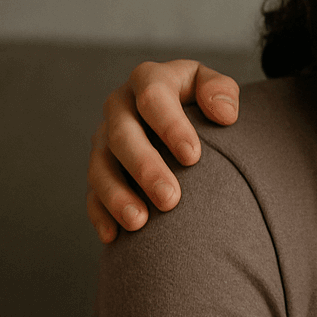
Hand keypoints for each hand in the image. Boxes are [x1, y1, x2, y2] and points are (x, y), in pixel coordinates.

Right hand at [86, 61, 239, 242]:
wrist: (180, 115)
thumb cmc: (202, 100)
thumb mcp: (214, 86)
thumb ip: (222, 91)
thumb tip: (225, 115)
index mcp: (149, 80)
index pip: (153, 97)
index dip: (171, 126)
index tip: (193, 157)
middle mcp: (119, 107)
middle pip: (122, 135)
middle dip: (145, 168)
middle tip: (171, 199)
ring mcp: (104, 138)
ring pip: (101, 167)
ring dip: (117, 196)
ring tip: (140, 223)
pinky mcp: (98, 167)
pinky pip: (91, 193)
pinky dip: (100, 214)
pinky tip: (114, 236)